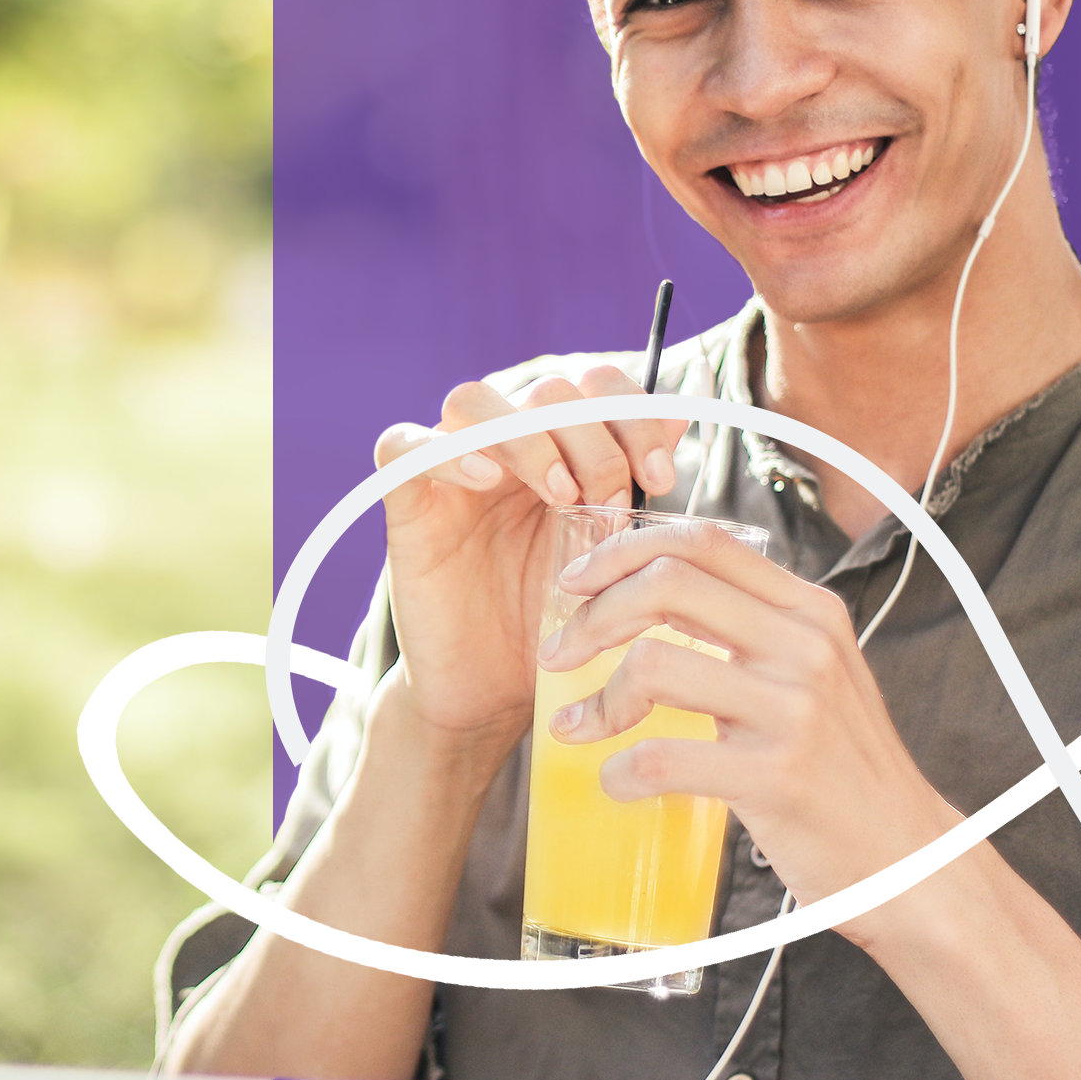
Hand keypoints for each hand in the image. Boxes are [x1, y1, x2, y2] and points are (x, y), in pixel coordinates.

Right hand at [371, 368, 686, 754]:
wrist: (498, 694)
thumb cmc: (557, 624)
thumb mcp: (613, 554)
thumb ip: (635, 487)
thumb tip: (679, 417)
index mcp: (559, 450)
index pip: (593, 385)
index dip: (633, 412)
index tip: (662, 475)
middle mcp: (504, 450)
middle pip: (544, 390)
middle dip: (594, 438)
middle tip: (613, 504)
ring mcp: (451, 474)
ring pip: (473, 401)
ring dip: (529, 437)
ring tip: (561, 496)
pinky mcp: (408, 509)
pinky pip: (401, 447)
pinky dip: (444, 450)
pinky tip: (485, 481)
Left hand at [537, 518, 961, 939]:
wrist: (908, 858)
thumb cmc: (842, 769)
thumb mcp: (812, 676)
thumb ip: (750, 632)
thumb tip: (650, 597)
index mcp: (810, 610)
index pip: (702, 541)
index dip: (624, 550)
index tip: (575, 582)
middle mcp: (805, 646)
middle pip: (667, 584)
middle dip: (592, 615)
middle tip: (557, 654)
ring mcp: (794, 709)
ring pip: (655, 665)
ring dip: (597, 700)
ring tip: (577, 728)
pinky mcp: (777, 776)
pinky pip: (663, 759)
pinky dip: (621, 772)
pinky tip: (618, 784)